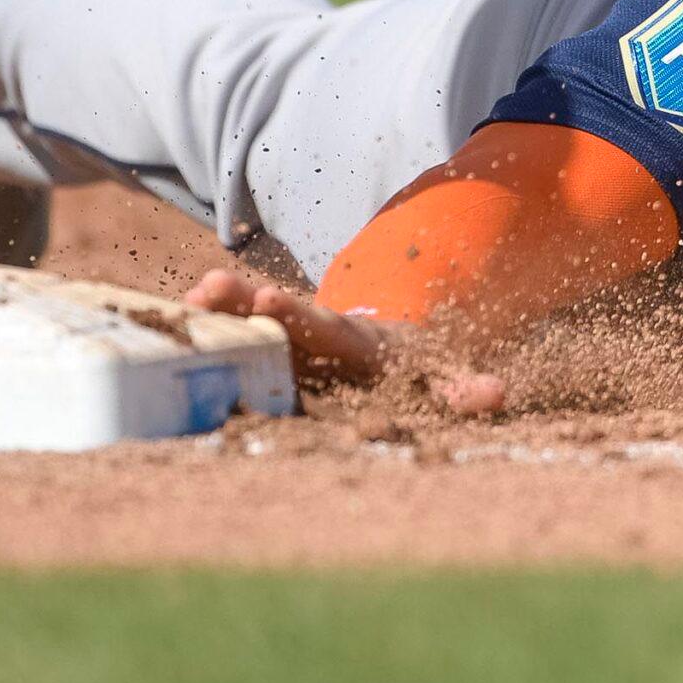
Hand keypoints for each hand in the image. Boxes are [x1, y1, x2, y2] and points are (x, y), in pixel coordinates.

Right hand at [184, 269, 505, 414]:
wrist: (378, 339)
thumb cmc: (403, 366)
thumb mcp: (438, 377)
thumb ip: (462, 387)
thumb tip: (498, 393)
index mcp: (356, 344)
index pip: (325, 330)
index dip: (295, 317)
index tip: (268, 300)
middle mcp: (316, 333)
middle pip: (281, 317)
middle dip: (251, 305)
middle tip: (217, 289)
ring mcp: (291, 336)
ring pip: (254, 319)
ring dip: (227, 309)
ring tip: (193, 294)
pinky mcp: (272, 346)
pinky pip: (236, 335)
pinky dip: (207, 328)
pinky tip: (184, 317)